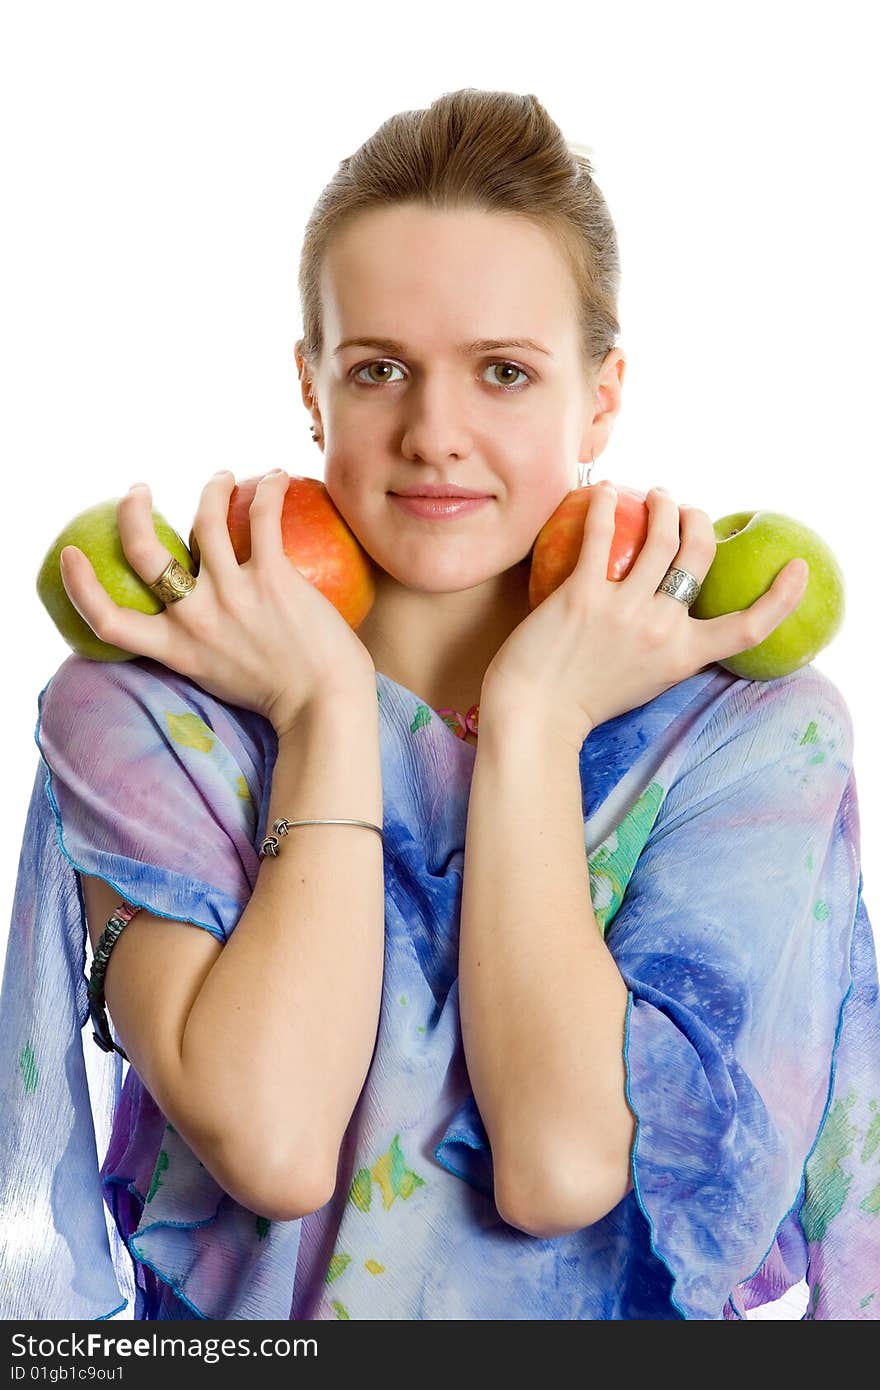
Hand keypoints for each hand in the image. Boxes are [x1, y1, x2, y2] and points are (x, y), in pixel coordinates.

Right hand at [59, 470, 375, 736]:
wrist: (323, 705)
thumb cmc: (278, 694)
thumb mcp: (215, 676)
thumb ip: (195, 644)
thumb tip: (185, 613)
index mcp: (175, 648)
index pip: (108, 620)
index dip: (79, 585)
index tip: (71, 553)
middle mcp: (195, 619)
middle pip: (143, 551)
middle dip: (132, 510)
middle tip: (138, 490)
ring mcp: (232, 594)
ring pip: (205, 518)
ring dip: (212, 487)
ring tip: (224, 477)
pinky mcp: (273, 578)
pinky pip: (263, 517)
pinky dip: (269, 489)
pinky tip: (278, 477)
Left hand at [481, 482, 809, 751]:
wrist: (536, 714)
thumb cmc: (584, 701)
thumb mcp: (645, 681)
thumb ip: (666, 647)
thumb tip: (678, 613)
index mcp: (685, 657)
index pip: (749, 627)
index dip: (782, 597)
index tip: (797, 568)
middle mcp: (663, 629)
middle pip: (698, 556)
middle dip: (698, 520)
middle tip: (685, 508)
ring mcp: (625, 610)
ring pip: (659, 538)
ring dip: (661, 504)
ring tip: (654, 494)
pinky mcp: (583, 594)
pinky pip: (602, 536)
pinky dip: (606, 505)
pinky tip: (605, 490)